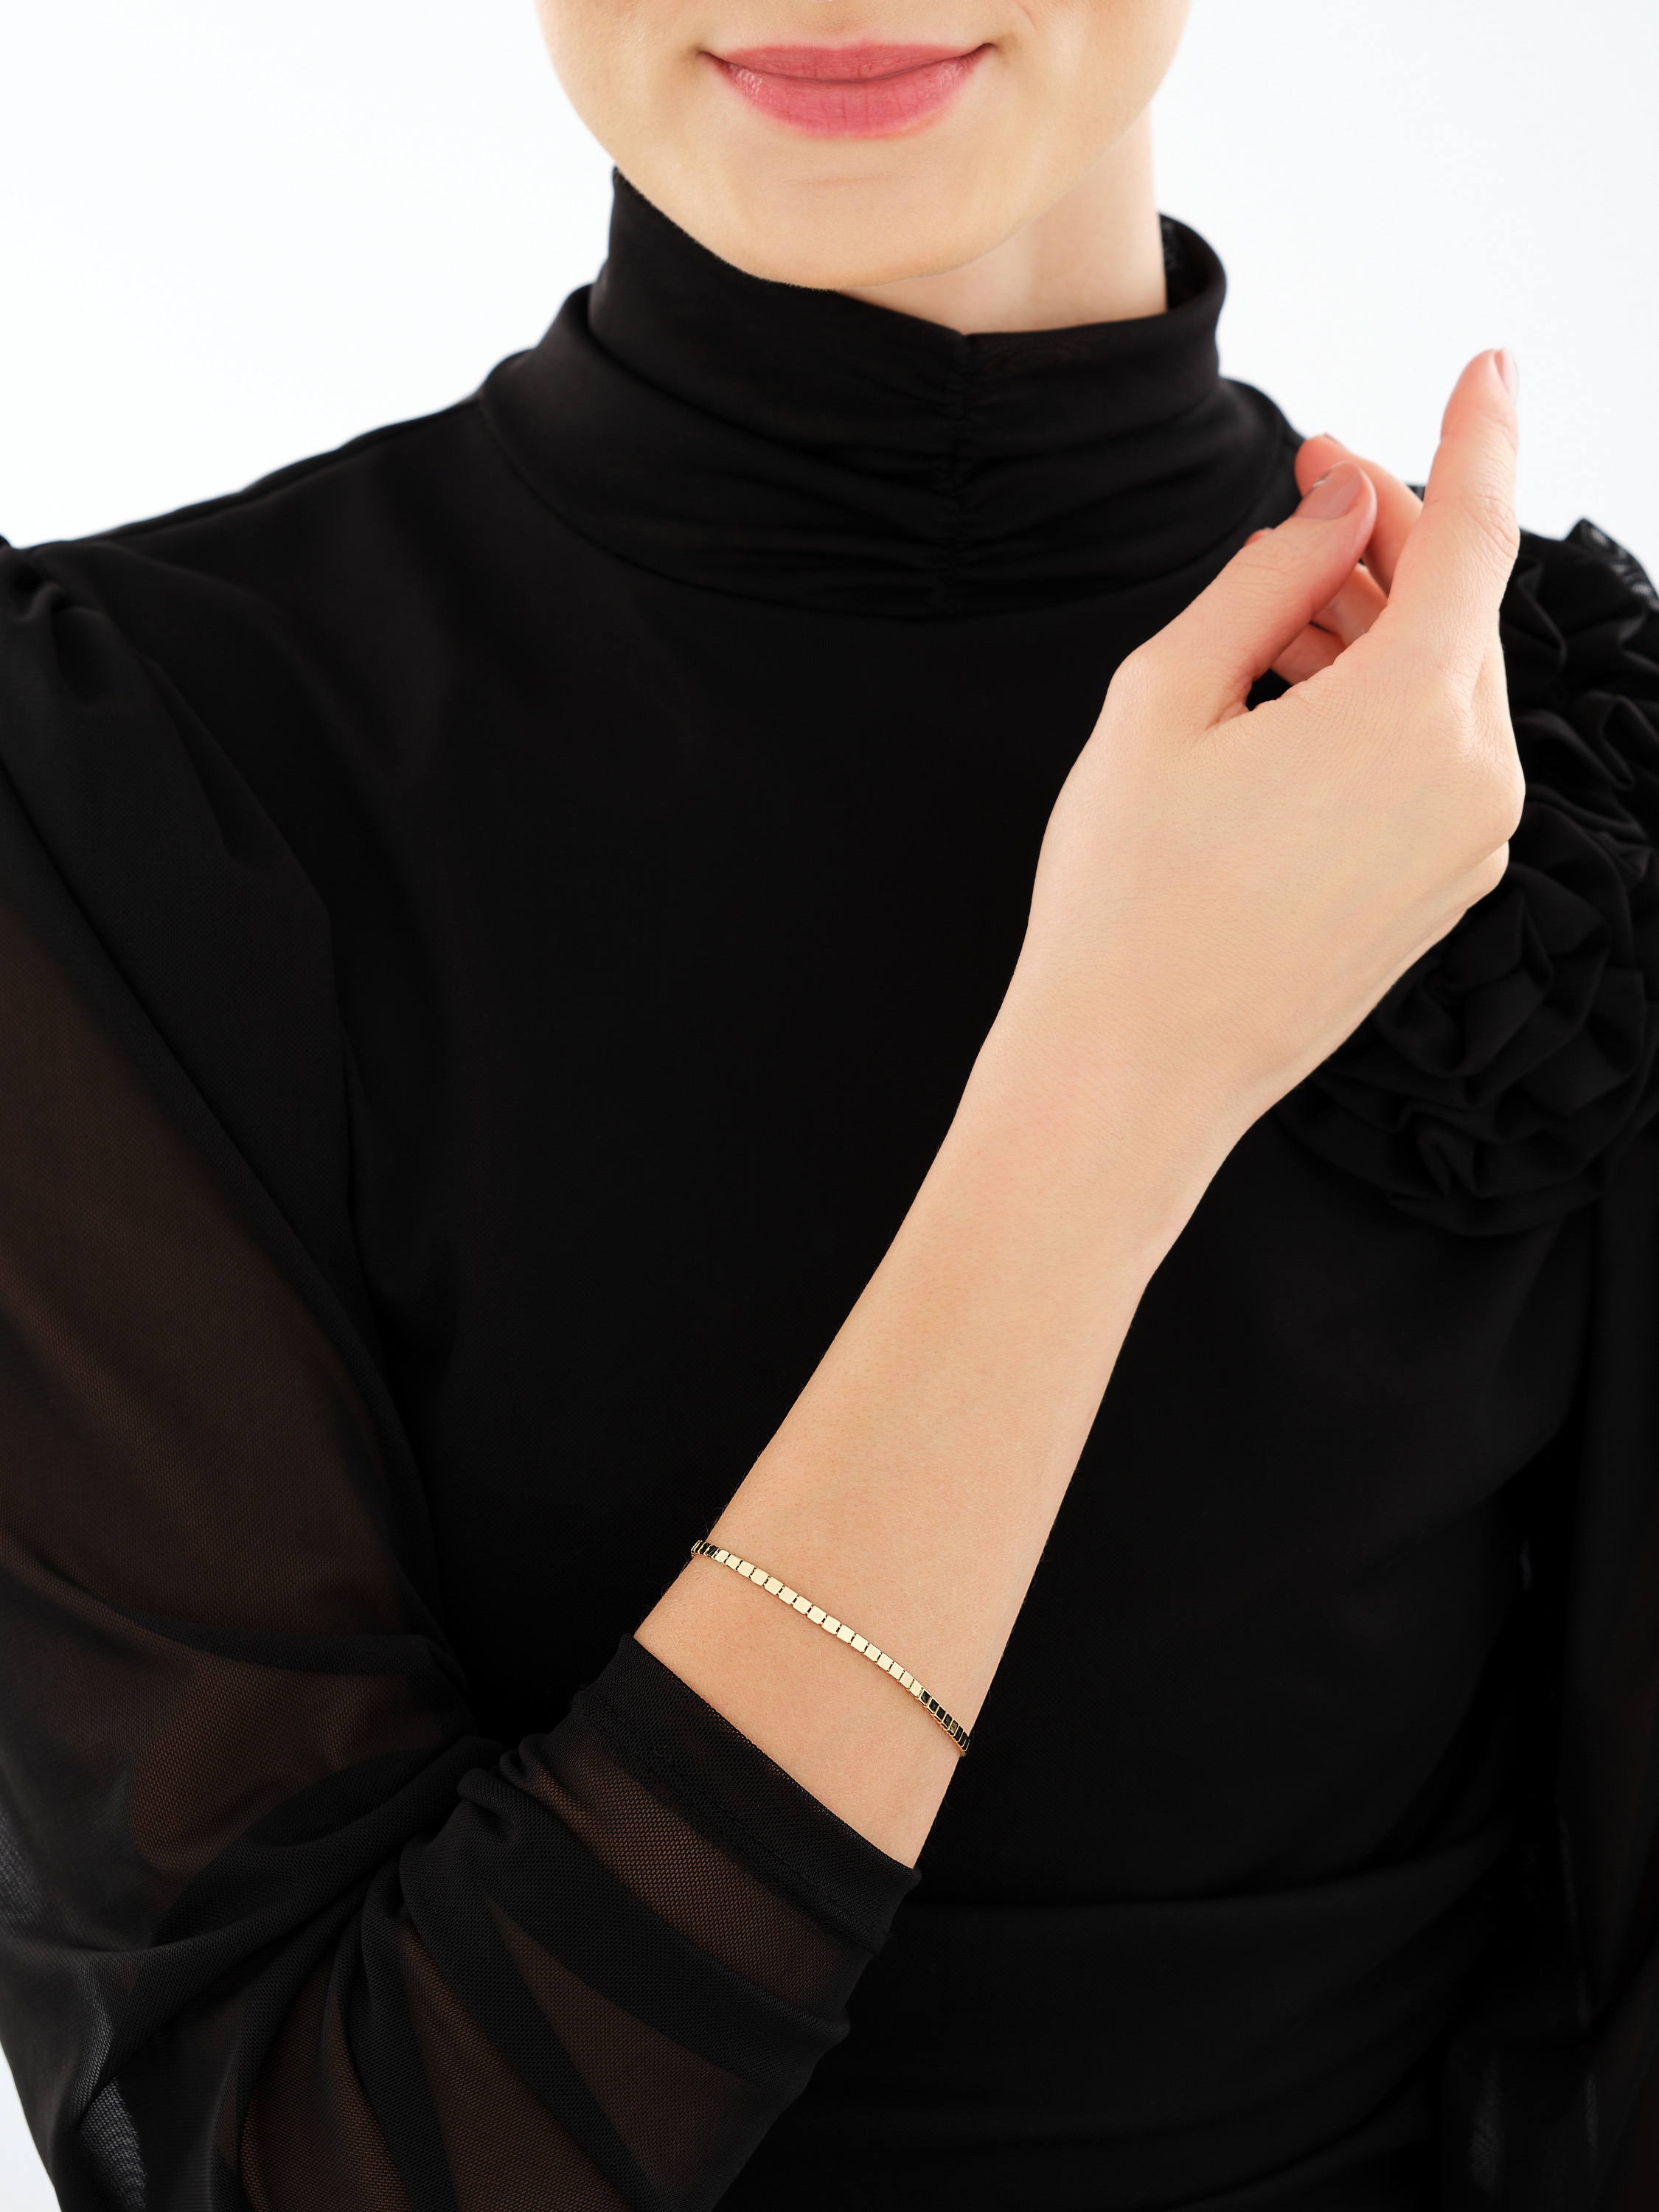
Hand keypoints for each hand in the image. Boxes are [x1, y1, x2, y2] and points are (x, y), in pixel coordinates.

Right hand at [1003, 349, 1523, 1164]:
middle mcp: (1473, 775)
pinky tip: (1295, 704)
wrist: (1135, 1072)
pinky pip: (1439, 754)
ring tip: (1269, 622)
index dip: (1480, 431)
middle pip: (1460, 604)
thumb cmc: (1126, 893)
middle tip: (1306, 487)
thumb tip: (1338, 501)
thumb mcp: (1165, 698)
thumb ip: (1269, 574)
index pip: (1478, 529)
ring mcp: (1472, 841)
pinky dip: (1385, 703)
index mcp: (1410, 713)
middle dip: (1389, 533)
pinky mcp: (1449, 887)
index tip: (1486, 362)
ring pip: (1448, 680)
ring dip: (1375, 624)